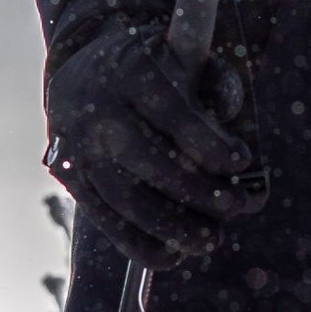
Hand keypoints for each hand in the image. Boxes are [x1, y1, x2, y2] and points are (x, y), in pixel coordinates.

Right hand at [42, 19, 266, 268]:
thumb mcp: (184, 56)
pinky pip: (106, 220)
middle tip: (237, 206)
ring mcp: (78, 148)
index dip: (212, 146)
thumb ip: (216, 82)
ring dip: (175, 229)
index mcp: (133, 73)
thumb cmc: (151, 70)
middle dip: (201, 194)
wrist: (82, 74)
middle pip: (154, 164)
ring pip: (129, 200)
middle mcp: (100, 111)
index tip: (241, 161)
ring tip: (210, 240)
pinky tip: (172, 255)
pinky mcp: (69, 178)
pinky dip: (139, 245)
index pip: (177, 117)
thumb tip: (231, 117)